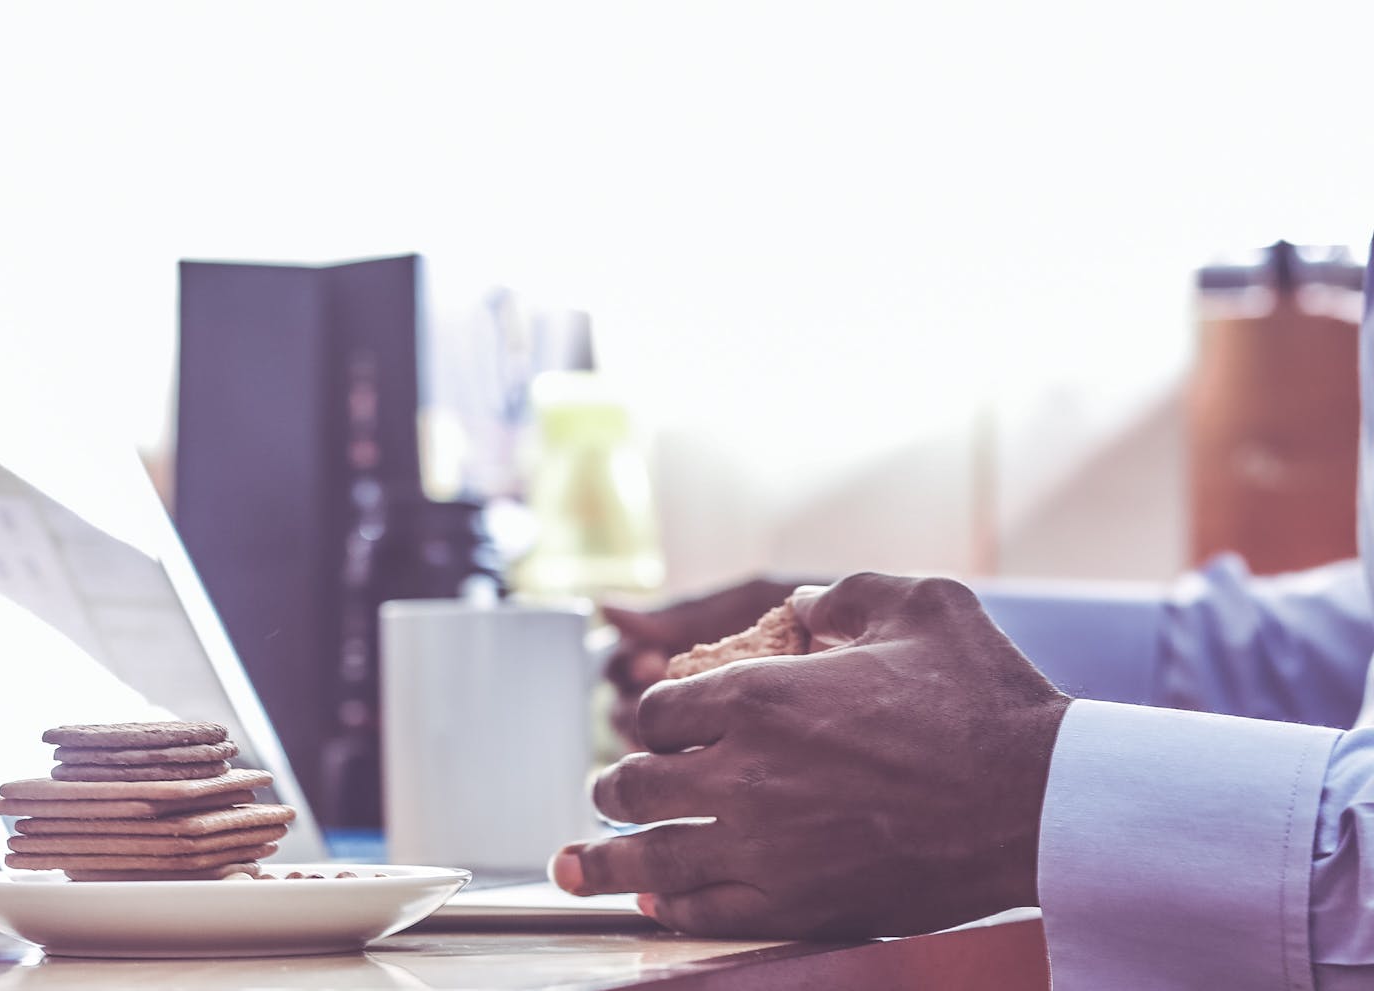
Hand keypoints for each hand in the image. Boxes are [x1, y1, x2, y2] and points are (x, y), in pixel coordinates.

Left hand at [556, 573, 1071, 938]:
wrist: (1040, 799)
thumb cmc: (985, 699)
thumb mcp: (916, 604)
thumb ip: (842, 596)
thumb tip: (805, 611)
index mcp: (760, 697)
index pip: (657, 713)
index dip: (650, 719)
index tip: (658, 729)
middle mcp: (745, 773)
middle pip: (636, 787)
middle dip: (615, 787)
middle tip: (611, 791)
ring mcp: (766, 848)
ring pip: (652, 860)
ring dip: (607, 861)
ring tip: (580, 865)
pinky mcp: (798, 905)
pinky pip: (705, 915)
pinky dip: (670, 912)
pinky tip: (655, 909)